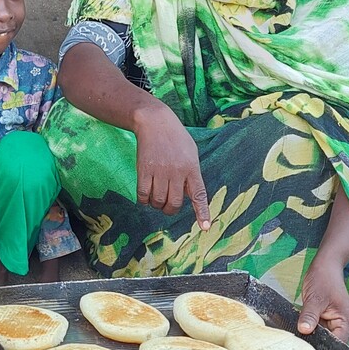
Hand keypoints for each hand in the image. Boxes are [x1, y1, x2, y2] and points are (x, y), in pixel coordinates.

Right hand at [133, 102, 210, 226]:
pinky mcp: (144, 170)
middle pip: (174, 203)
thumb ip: (191, 174)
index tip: (205, 227)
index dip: (202, 212)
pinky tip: (145, 197)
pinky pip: (143, 194)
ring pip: (158, 201)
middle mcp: (177, 172)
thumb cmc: (176, 138)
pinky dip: (144, 201)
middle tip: (168, 207)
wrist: (155, 122)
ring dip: (157, 205)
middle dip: (170, 210)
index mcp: (192, 168)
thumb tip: (188, 195)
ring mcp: (160, 171)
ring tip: (156, 199)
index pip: (199, 195)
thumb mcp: (191, 153)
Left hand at [298, 257, 348, 343]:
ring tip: (297, 341)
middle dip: (316, 345)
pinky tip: (298, 332)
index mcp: (346, 321)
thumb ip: (310, 315)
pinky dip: (309, 330)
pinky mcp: (325, 319)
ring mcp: (333, 322)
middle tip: (299, 348)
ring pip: (322, 337)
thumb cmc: (324, 279)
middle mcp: (342, 324)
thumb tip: (304, 330)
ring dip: (311, 338)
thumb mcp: (314, 298)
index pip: (338, 344)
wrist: (325, 267)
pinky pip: (317, 329)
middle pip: (330, 343)